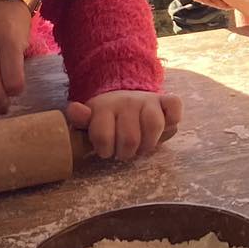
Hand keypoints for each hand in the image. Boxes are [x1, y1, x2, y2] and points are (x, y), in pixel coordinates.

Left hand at [65, 92, 183, 161]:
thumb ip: (80, 119)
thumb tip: (74, 109)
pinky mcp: (165, 100)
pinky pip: (174, 107)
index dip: (104, 150)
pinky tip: (164, 128)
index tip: (106, 151)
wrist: (124, 94)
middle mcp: (127, 102)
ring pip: (154, 125)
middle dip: (126, 153)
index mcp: (105, 107)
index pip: (103, 136)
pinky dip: (172, 119)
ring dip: (148, 144)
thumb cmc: (106, 116)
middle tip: (123, 152)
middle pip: (130, 138)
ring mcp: (148, 101)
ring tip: (142, 148)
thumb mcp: (89, 119)